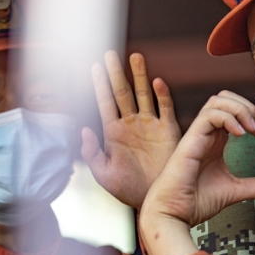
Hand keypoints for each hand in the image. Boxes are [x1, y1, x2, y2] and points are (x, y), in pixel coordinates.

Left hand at [81, 51, 181, 208]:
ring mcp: (151, 126)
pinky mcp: (169, 131)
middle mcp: (132, 124)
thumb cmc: (130, 191)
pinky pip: (165, 109)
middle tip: (110, 53)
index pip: (105, 103)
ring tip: (135, 56)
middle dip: (116, 72)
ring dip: (139, 76)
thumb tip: (85, 130)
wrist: (158, 200)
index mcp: (114, 133)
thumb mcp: (105, 176)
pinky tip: (157, 81)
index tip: (93, 66)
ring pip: (144, 94)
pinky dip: (162, 95)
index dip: (99, 85)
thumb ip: (92, 154)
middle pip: (123, 92)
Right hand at [139, 91, 254, 254]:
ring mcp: (197, 134)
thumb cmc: (196, 201)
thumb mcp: (235, 190)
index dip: (251, 113)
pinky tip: (241, 135)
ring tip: (253, 129)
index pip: (232, 109)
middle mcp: (206, 132)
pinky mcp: (190, 139)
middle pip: (225, 98)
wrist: (175, 214)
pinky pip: (210, 115)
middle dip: (247, 105)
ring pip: (218, 101)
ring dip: (240, 109)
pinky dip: (228, 118)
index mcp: (215, 139)